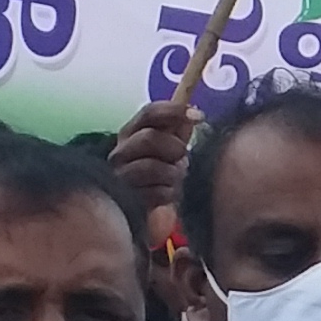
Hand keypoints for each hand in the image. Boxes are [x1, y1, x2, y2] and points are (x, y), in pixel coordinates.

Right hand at [103, 100, 191, 219]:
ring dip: (173, 173)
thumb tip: (193, 110)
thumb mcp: (171, 146)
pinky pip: (157, 192)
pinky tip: (169, 193)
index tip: (199, 117)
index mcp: (131, 133)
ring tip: (176, 178)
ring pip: (152, 167)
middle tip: (181, 158)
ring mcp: (120, 177)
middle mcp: (120, 152)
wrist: (147, 210)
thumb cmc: (161, 172)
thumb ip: (179, 127)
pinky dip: (170, 193)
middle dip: (173, 148)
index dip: (175, 111)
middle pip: (148, 138)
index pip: (150, 113)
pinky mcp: (127, 200)